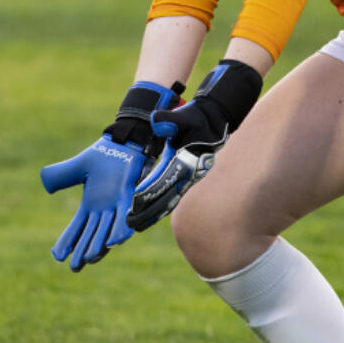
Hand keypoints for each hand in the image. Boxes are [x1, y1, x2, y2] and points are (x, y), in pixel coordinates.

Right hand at [41, 80, 181, 270]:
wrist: (123, 142)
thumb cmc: (104, 155)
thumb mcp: (78, 167)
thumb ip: (61, 175)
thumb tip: (44, 183)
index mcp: (90, 204)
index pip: (76, 228)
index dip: (68, 241)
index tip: (57, 256)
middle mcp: (103, 209)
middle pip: (90, 235)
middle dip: (82, 251)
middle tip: (74, 267)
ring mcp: (116, 205)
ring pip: (106, 231)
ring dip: (98, 245)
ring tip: (89, 259)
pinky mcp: (128, 197)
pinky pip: (124, 217)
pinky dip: (119, 229)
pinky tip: (114, 242)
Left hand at [128, 59, 262, 231]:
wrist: (212, 122)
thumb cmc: (195, 119)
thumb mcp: (182, 117)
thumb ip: (168, 120)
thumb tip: (155, 122)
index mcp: (185, 162)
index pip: (164, 181)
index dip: (149, 193)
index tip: (134, 203)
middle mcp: (188, 175)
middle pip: (166, 198)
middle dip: (148, 211)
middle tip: (130, 223)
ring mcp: (188, 180)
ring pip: (169, 201)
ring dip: (153, 214)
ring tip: (136, 225)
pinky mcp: (186, 180)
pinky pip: (172, 197)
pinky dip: (160, 207)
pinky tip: (148, 215)